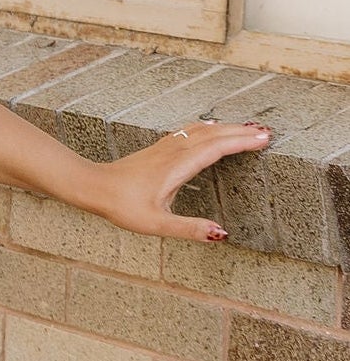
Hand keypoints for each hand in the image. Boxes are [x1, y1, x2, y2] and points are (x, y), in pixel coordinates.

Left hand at [89, 120, 271, 241]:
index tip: (265, 140)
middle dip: (241, 132)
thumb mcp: (156, 224)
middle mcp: (175, 151)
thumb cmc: (121, 206)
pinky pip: (189, 131)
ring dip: (226, 127)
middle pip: (214, 134)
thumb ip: (189, 229)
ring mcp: (165, 146)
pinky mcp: (158, 148)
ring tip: (248, 129)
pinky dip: (207, 127)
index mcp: (179, 166)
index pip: (218, 148)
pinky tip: (210, 126)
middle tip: (267, 133)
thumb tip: (221, 234)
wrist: (92, 187)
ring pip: (202, 129)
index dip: (243, 142)